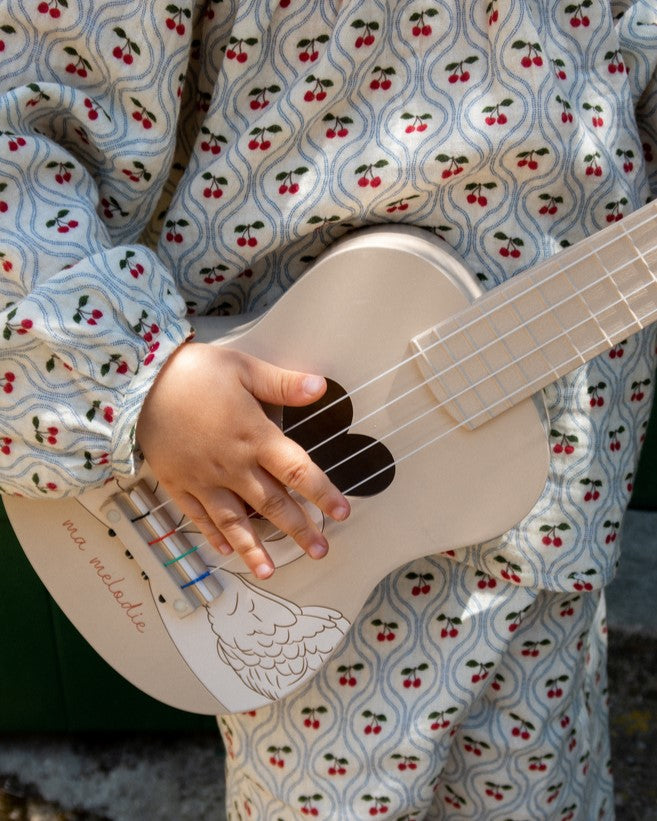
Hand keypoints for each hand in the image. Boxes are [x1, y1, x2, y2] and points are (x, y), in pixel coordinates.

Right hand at [135, 342, 349, 578]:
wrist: (138, 384)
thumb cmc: (194, 372)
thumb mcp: (243, 368)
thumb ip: (282, 383)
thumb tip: (320, 387)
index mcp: (255, 438)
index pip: (297, 471)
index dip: (323, 493)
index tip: (343, 513)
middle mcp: (233, 466)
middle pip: (271, 504)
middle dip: (298, 529)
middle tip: (320, 551)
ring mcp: (204, 479)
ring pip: (234, 521)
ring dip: (254, 548)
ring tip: (270, 572)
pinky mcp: (178, 483)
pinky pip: (198, 516)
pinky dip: (213, 534)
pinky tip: (224, 550)